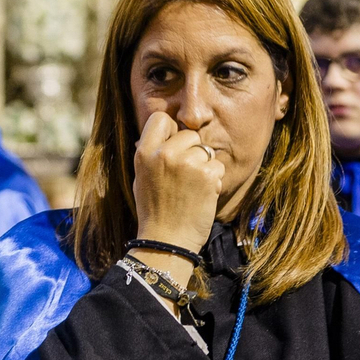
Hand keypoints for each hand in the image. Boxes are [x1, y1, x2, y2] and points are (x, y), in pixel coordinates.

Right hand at [132, 111, 222, 253]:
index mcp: (145, 152)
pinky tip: (203, 194)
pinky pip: (218, 165)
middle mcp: (165, 153)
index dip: (170, 130)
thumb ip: (152, 153)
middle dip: (192, 150)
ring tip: (193, 187)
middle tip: (185, 174)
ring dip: (205, 166)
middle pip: (189, 134)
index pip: (161, 118)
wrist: (167, 241)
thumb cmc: (154, 210)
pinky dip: (215, 179)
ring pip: (206, 150)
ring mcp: (187, 163)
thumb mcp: (141, 176)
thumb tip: (165, 135)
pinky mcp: (207, 175)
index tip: (173, 145)